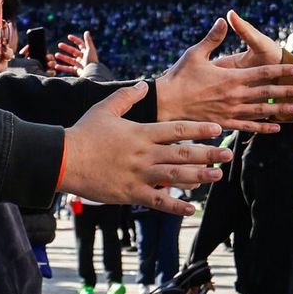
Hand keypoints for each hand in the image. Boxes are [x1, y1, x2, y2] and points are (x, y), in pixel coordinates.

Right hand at [49, 31, 96, 77]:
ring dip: (63, 57)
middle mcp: (83, 57)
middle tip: (59, 44)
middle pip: (73, 51)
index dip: (75, 40)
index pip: (80, 44)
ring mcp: (80, 64)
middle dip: (66, 48)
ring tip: (55, 55)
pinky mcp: (77, 71)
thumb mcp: (90, 49)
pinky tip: (56, 66)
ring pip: (70, 60)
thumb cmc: (92, 60)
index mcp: (86, 52)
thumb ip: (88, 41)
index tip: (68, 36)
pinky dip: (62, 68)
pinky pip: (68, 69)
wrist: (92, 73)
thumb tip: (86, 32)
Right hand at [58, 83, 231, 213]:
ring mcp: (139, 175)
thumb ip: (127, 96)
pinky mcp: (131, 193)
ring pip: (175, 176)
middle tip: (228, 155)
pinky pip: (158, 201)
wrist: (63, 159)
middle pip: (183, 153)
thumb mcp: (105, 108)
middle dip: (208, 154)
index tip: (218, 129)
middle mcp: (144, 154)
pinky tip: (191, 208)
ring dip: (199, 177)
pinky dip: (176, 206)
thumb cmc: (84, 133)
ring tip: (218, 176)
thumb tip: (145, 85)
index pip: (177, 129)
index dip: (199, 129)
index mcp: (141, 133)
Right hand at [154, 18, 292, 132]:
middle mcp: (234, 96)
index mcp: (231, 78)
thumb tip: (224, 19)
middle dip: (288, 91)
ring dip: (280, 109)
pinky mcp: (224, 122)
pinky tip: (275, 127)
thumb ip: (213, 38)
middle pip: (267, 93)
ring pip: (261, 111)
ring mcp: (230, 111)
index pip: (264, 73)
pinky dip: (263, 127)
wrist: (166, 103)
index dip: (282, 70)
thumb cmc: (179, 77)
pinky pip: (247, 126)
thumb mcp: (195, 54)